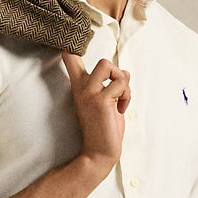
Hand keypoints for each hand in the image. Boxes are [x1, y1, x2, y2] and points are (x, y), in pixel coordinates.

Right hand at [61, 52, 129, 175]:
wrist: (100, 153)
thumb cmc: (104, 130)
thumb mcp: (107, 103)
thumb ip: (113, 86)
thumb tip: (126, 71)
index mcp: (80, 87)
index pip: (71, 58)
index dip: (74, 46)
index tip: (72, 44)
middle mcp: (82, 87)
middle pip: (102, 60)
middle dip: (118, 75)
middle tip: (117, 94)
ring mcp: (90, 93)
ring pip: (110, 66)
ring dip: (123, 83)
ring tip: (120, 101)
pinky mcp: (101, 100)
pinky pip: (121, 82)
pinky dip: (126, 95)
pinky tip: (121, 109)